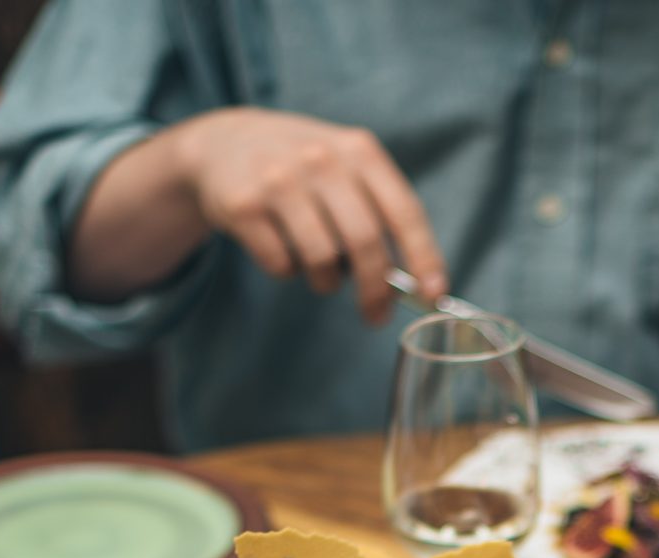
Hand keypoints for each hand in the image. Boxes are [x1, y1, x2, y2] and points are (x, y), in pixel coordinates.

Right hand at [169, 108, 444, 321]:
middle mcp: (320, 159)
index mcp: (359, 151)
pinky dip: (287, 270)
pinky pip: (280, 264)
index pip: (404, 211)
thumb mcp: (347, 166)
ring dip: (326, 281)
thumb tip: (417, 282)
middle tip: (376, 315)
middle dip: (375, 290)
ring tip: (320, 270)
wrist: (225, 142)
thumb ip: (381, 211)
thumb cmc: (304, 167)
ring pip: (321, 260)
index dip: (424, 258)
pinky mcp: (242, 206)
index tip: (434, 295)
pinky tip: (282, 248)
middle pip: (364, 243)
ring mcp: (278, 180)